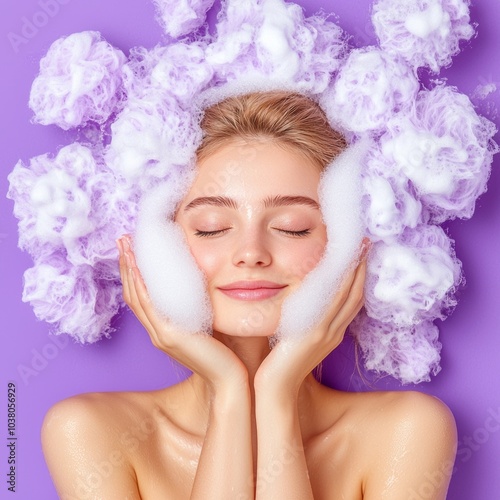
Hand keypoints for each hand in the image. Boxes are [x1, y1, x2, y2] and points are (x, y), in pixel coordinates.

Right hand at [117, 235, 247, 391]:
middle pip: (134, 293)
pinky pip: (150, 306)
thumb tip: (196, 285)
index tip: (131, 250)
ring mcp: (161, 334)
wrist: (229, 377)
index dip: (133, 273)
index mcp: (163, 329)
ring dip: (129, 269)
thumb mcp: (202, 325)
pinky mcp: (169, 336)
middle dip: (126, 265)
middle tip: (122, 240)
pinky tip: (139, 268)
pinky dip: (142, 285)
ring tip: (125, 246)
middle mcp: (157, 332)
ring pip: (137, 296)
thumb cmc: (222, 351)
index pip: (142, 297)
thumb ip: (193, 309)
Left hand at [254, 240, 369, 397]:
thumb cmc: (281, 364)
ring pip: (347, 294)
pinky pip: (330, 302)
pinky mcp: (315, 332)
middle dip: (361, 267)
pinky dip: (338, 282)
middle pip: (355, 293)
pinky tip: (338, 265)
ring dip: (354, 268)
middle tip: (366, 242)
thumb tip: (300, 299)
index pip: (351, 300)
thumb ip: (304, 320)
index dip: (359, 277)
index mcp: (332, 333)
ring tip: (359, 246)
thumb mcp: (298, 338)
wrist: (276, 387)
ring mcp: (326, 331)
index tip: (360, 256)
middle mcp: (334, 331)